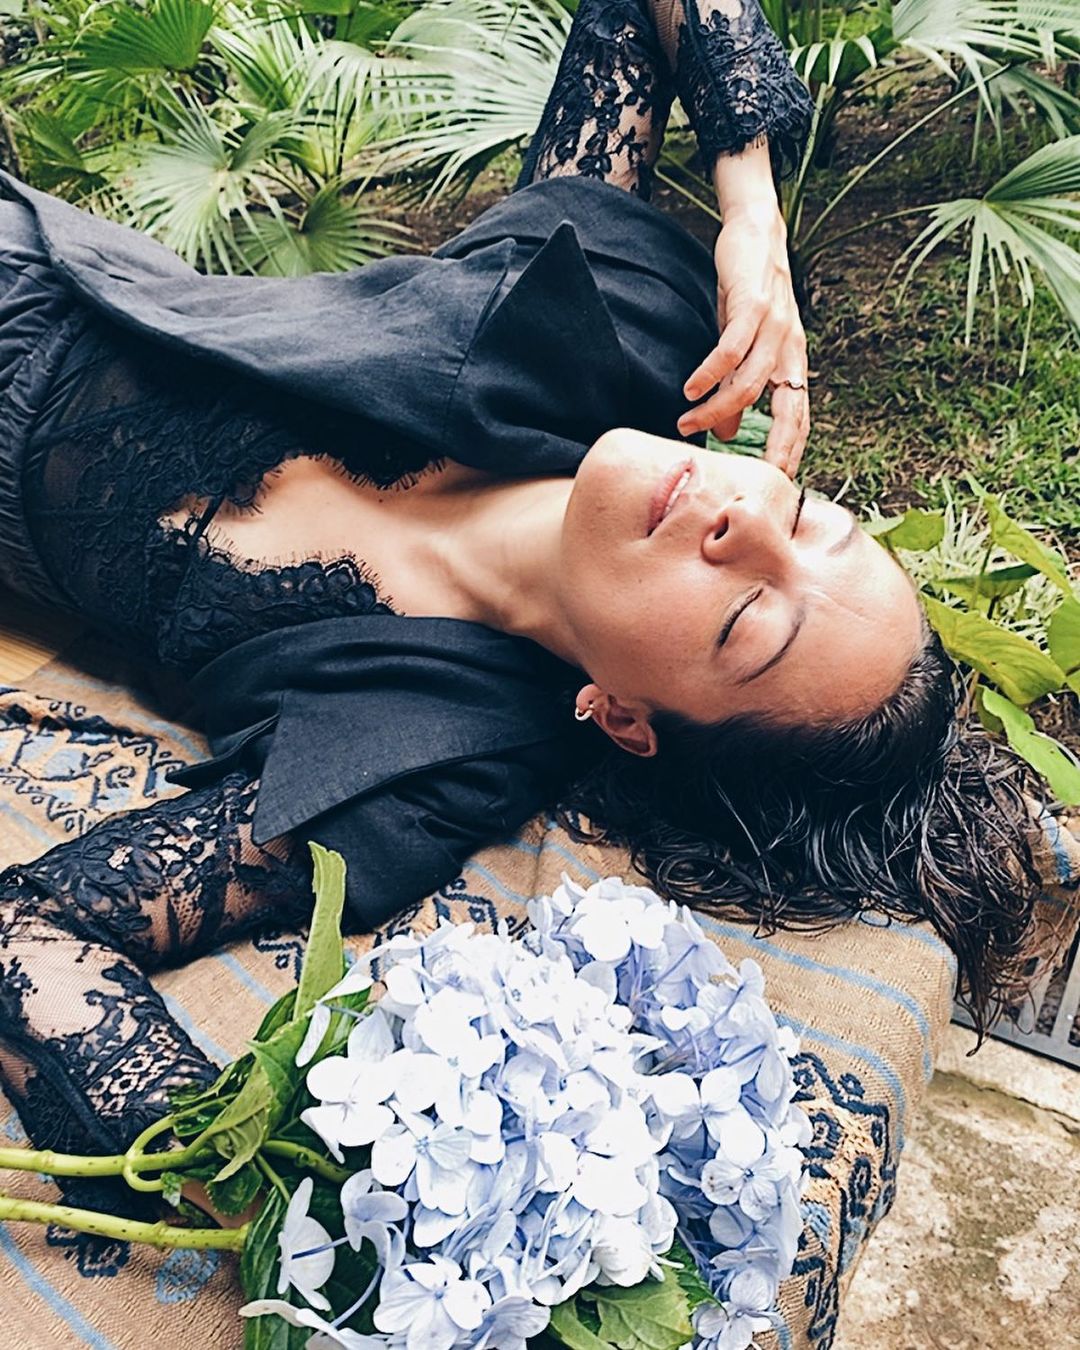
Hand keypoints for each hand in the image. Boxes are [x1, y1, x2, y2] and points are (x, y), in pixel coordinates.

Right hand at [677, 201, 808, 477]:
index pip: (798, 417)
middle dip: (771, 448)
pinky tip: (690, 388)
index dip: (790, 452)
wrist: (756, 231)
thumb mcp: (746, 345)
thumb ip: (740, 388)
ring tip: (685, 423)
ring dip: (715, 409)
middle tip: (747, 478)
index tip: (776, 485)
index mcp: (792, 361)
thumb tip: (732, 434)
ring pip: (748, 383)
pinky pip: (730, 349)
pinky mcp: (753, 305)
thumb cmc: (749, 292)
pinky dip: (709, 373)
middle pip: (787, 411)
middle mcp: (790, 348)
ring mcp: (775, 326)